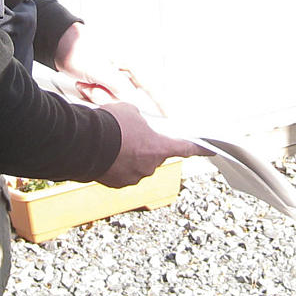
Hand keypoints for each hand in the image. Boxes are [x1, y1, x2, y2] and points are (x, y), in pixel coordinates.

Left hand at [55, 22, 160, 114]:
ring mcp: (113, 74)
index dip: (160, 102)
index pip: (150, 85)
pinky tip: (84, 83)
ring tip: (86, 82)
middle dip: (109, 97)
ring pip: (113, 97)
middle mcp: (124, 68)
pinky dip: (93, 93)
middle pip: (127, 95)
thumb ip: (118, 87)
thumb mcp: (99, 70)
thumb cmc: (78, 48)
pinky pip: (103, 95)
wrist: (58, 43)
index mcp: (129, 62)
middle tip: (93, 87)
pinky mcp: (103, 79)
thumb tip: (132, 101)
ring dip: (98, 95)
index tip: (169, 115)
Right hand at [94, 102, 209, 187]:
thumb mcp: (131, 111)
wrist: (85, 142)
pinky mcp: (117, 184)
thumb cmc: (111, 124)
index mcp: (160, 148)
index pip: (186, 148)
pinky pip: (122, 173)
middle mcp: (150, 166)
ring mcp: (133, 177)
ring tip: (114, 142)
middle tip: (132, 135)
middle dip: (147, 147)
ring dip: (130, 156)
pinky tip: (107, 153)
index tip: (210, 150)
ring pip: (137, 165)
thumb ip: (142, 121)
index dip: (199, 149)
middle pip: (156, 156)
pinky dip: (117, 165)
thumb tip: (138, 124)